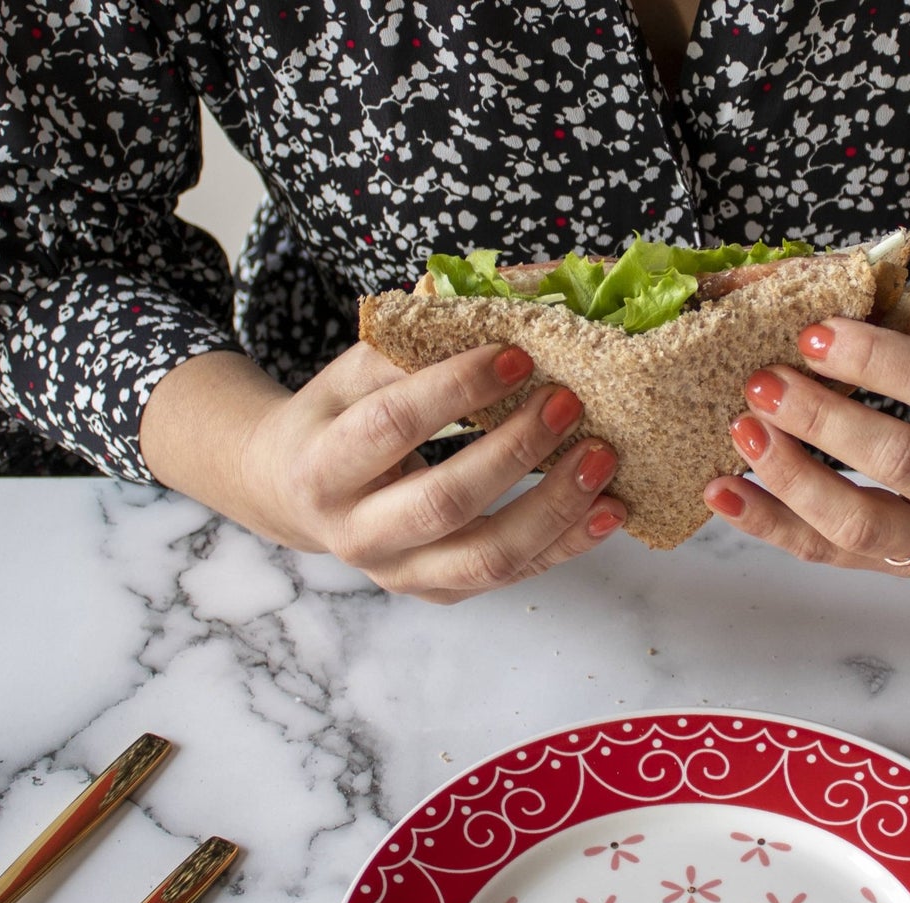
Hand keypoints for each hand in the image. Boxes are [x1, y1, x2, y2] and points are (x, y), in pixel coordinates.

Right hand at [143, 342, 624, 602]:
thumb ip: (406, 351)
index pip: (390, 426)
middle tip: (569, 404)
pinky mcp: (443, 593)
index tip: (517, 355)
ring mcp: (403, 574)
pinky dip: (569, 543)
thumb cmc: (336, 423)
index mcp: (322, 471)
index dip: (455, 389)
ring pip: (488, 557)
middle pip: (444, 503)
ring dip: (554, 507)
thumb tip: (488, 303)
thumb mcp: (350, 378)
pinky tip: (611, 510)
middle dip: (514, 453)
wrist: (299, 497)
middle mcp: (357, 535)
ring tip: (602, 460)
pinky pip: (515, 575)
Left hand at [702, 307, 909, 573]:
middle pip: (900, 461)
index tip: (813, 331)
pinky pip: (830, 554)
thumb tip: (796, 284)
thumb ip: (905, 322)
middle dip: (822, 418)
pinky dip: (771, 524)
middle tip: (762, 382)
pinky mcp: (908, 569)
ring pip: (861, 525)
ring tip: (740, 434)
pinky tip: (723, 492)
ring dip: (790, 479)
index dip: (876, 357)